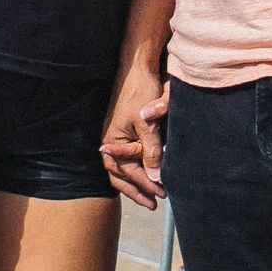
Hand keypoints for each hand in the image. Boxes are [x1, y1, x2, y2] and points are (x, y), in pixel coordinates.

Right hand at [102, 48, 168, 204]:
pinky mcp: (124, 132)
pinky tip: (146, 174)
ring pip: (123, 168)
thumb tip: (155, 177)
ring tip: (151, 195)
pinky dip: (136, 169)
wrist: (137, 67)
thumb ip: (151, 151)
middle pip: (120, 175)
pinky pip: (127, 158)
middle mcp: (110, 142)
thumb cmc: (141, 91)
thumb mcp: (148, 123)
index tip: (161, 194)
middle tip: (153, 203)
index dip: (145, 184)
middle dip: (137, 190)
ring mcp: (116, 137)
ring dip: (136, 182)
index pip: (129, 172)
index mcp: (112, 141)